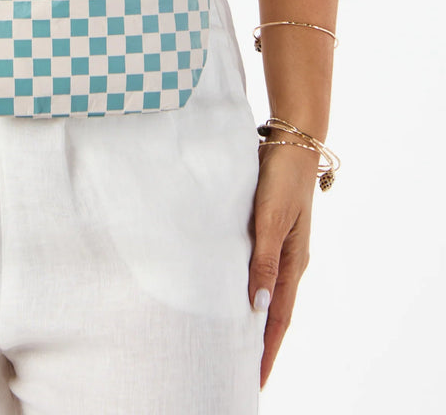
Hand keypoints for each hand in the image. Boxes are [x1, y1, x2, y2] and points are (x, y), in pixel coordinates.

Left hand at [248, 135, 319, 389]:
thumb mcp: (272, 221)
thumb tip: (257, 305)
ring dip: (251, 316)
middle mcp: (286, 259)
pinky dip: (245, 286)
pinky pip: (254, 267)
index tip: (255, 378)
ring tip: (232, 338)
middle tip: (240, 368)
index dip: (267, 349)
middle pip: (272, 310)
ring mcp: (277, 244)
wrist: (288, 143)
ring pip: (263, 289)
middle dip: (259, 341)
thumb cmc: (281, 181)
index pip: (278, 317)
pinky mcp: (264, 229)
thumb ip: (265, 261)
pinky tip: (229, 290)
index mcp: (292, 262)